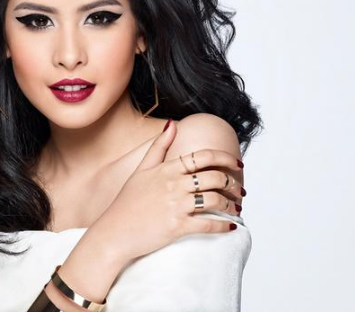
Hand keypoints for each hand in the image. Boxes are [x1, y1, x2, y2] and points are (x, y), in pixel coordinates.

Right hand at [93, 119, 243, 263]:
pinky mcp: (178, 226)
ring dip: (232, 205)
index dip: (225, 158)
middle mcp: (174, 184)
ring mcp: (176, 205)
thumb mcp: (141, 169)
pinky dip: (223, 226)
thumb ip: (159, 146)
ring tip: (236, 208)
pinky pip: (208, 224)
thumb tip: (173, 123)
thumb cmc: (128, 201)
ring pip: (216, 200)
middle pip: (214, 177)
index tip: (238, 164)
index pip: (203, 157)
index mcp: (167, 169)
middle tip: (239, 190)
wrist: (115, 231)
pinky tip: (231, 226)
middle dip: (232, 184)